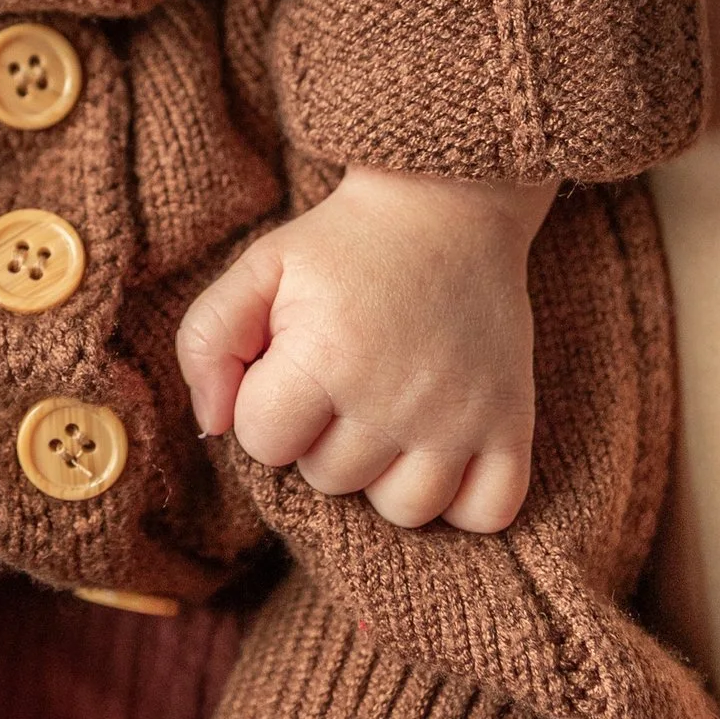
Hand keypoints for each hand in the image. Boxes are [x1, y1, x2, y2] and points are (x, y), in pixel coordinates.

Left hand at [176, 165, 551, 531]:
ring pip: (403, 510)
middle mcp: (397, 398)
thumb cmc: (343, 245)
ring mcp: (462, 418)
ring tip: (387, 416)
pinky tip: (440, 450)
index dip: (266, 406)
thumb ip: (206, 342)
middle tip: (345, 377)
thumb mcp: (258, 268)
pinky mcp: (513, 424)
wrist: (448, 204)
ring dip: (385, 474)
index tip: (291, 364)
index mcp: (327, 356)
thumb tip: (212, 426)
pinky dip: (463, 498)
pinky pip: (487, 514)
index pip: (263, 444)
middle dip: (321, 437)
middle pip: (329, 480)